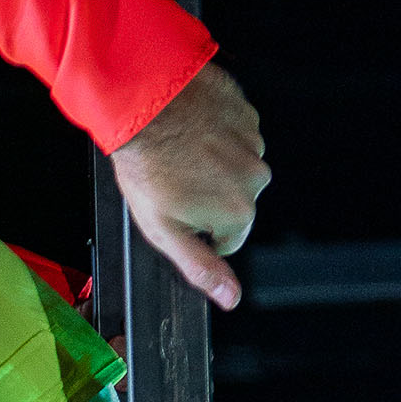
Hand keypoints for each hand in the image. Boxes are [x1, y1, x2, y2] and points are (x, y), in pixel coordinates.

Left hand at [112, 64, 267, 310]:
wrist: (144, 103)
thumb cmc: (148, 167)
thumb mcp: (165, 232)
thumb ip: (201, 267)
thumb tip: (231, 298)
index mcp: (240, 212)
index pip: (227, 240)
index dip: (197, 230)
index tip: (177, 211)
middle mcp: (256, 177)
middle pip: (234, 203)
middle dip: (207, 198)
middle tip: (174, 181)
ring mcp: (255, 142)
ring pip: (234, 168)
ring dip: (211, 165)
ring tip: (179, 155)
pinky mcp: (247, 113)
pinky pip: (234, 136)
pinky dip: (215, 137)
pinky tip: (190, 133)